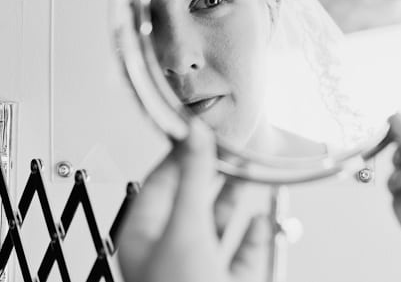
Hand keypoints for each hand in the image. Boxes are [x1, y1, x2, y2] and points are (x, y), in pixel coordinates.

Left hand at [117, 120, 271, 281]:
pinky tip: (259, 217)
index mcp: (141, 239)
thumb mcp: (186, 229)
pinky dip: (252, 233)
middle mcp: (166, 253)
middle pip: (190, 200)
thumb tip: (194, 134)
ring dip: (233, 198)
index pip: (158, 183)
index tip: (199, 132)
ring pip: (216, 224)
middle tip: (228, 147)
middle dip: (211, 173)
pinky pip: (240, 253)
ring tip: (246, 172)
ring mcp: (196, 269)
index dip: (179, 154)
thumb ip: (193, 178)